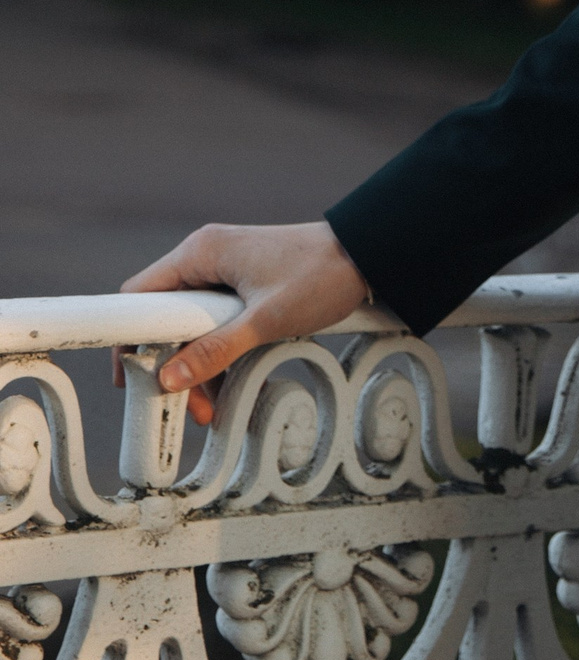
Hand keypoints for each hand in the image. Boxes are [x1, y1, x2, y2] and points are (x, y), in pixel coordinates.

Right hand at [120, 222, 372, 425]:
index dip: (129, 339)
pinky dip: (220, 351)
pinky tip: (231, 383)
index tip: (132, 380)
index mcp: (201, 253)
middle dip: (173, 363)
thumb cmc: (320, 275)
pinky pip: (216, 320)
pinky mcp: (244, 281)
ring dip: (199, 364)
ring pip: (192, 323)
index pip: (140, 296)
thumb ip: (216, 350)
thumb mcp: (265, 321)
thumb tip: (169, 379)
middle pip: (165, 315)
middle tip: (182, 404)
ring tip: (212, 407)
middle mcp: (206, 256)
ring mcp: (225, 267)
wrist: (368, 254)